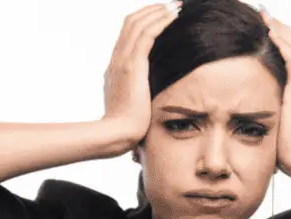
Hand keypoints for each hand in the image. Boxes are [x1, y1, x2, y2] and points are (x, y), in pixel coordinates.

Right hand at [100, 1, 180, 156]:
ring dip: (158, 12)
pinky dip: (160, 22)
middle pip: (131, 23)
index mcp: (115, 67)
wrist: (118, 134)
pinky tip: (173, 17)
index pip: (128, 34)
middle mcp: (116, 59)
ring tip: (175, 6)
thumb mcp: (134, 105)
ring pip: (138, 24)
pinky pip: (146, 35)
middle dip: (152, 10)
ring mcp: (122, 61)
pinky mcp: (132, 65)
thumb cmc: (129, 127)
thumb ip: (141, 94)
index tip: (161, 15)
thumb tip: (153, 95)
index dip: (144, 20)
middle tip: (171, 5)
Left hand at [261, 10, 290, 182]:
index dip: (284, 38)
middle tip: (265, 15)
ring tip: (265, 17)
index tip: (267, 27)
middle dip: (281, 27)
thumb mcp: (278, 122)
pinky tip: (270, 32)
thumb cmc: (288, 148)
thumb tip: (255, 107)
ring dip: (280, 29)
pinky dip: (282, 43)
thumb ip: (272, 109)